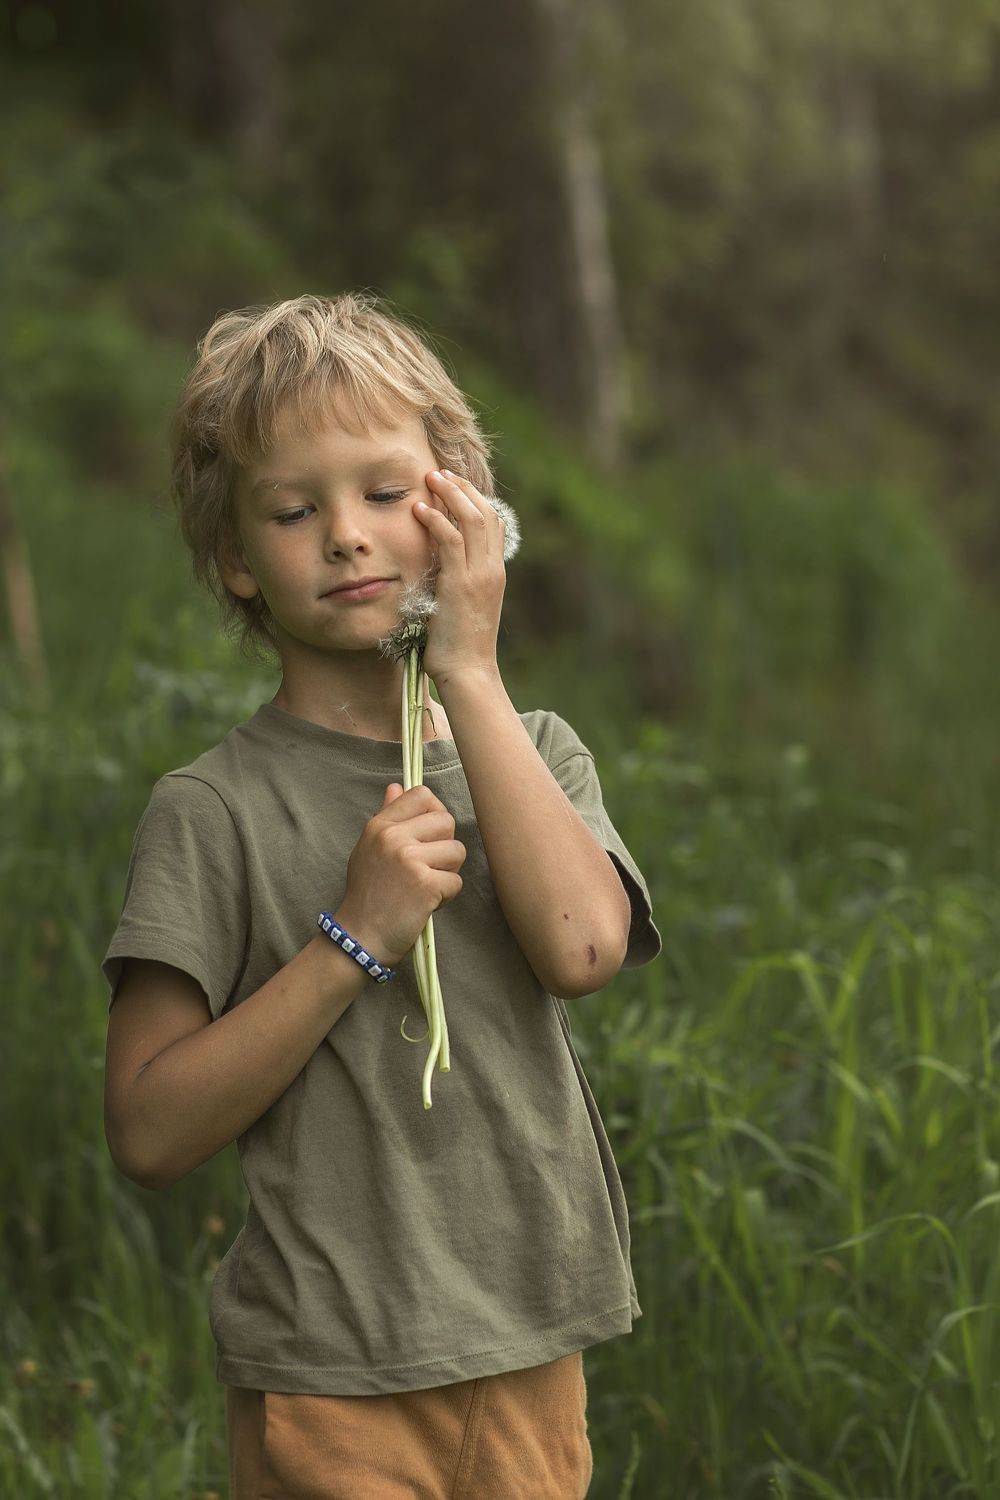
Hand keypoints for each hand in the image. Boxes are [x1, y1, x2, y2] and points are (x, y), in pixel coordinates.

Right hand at [340, 782, 466, 966]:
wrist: (359, 936)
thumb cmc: (367, 894)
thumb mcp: (368, 848)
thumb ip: (386, 816)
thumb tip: (397, 786)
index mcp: (380, 826)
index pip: (422, 795)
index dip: (434, 812)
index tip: (428, 834)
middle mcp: (393, 838)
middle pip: (446, 821)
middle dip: (444, 845)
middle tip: (427, 868)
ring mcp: (410, 860)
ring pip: (457, 851)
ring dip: (448, 872)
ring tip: (425, 886)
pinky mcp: (426, 884)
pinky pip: (456, 881)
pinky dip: (446, 896)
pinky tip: (426, 903)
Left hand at [412, 468, 506, 683]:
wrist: (468, 672)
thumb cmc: (459, 647)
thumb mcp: (462, 608)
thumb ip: (457, 583)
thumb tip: (438, 569)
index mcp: (494, 574)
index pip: (494, 523)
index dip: (475, 498)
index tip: (453, 484)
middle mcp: (491, 570)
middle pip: (485, 513)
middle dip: (462, 488)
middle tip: (440, 472)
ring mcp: (479, 576)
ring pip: (471, 519)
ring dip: (450, 494)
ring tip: (430, 478)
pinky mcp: (460, 584)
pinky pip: (450, 540)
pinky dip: (436, 519)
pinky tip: (419, 509)